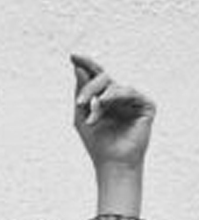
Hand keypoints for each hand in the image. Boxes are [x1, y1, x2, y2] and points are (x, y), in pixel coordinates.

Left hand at [71, 54, 155, 171]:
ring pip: (115, 86)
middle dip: (90, 87)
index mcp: (105, 98)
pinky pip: (130, 92)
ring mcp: (134, 101)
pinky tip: (104, 103)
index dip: (86, 64)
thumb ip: (81, 91)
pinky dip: (116, 96)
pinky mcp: (146, 106)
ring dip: (100, 98)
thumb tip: (78, 67)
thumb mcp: (82, 115)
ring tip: (91, 113)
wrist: (112, 163)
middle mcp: (120, 97)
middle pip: (104, 78)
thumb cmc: (97, 143)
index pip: (96, 76)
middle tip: (80, 102)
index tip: (73, 56)